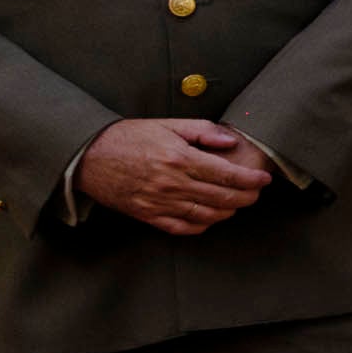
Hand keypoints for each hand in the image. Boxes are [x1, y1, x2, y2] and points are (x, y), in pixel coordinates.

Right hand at [79, 117, 271, 236]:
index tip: (264, 179)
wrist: (87, 155)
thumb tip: (231, 141)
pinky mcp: (146, 215)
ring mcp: (159, 203)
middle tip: (256, 193)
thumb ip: (203, 131)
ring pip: (206, 216)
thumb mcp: (167, 124)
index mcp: (179, 159)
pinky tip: (209, 218)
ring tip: (237, 204)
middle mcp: (172, 184)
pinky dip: (201, 226)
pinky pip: (181, 227)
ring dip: (227, 212)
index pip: (228, 175)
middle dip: (246, 197)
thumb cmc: (128, 137)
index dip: (251, 180)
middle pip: (222, 198)